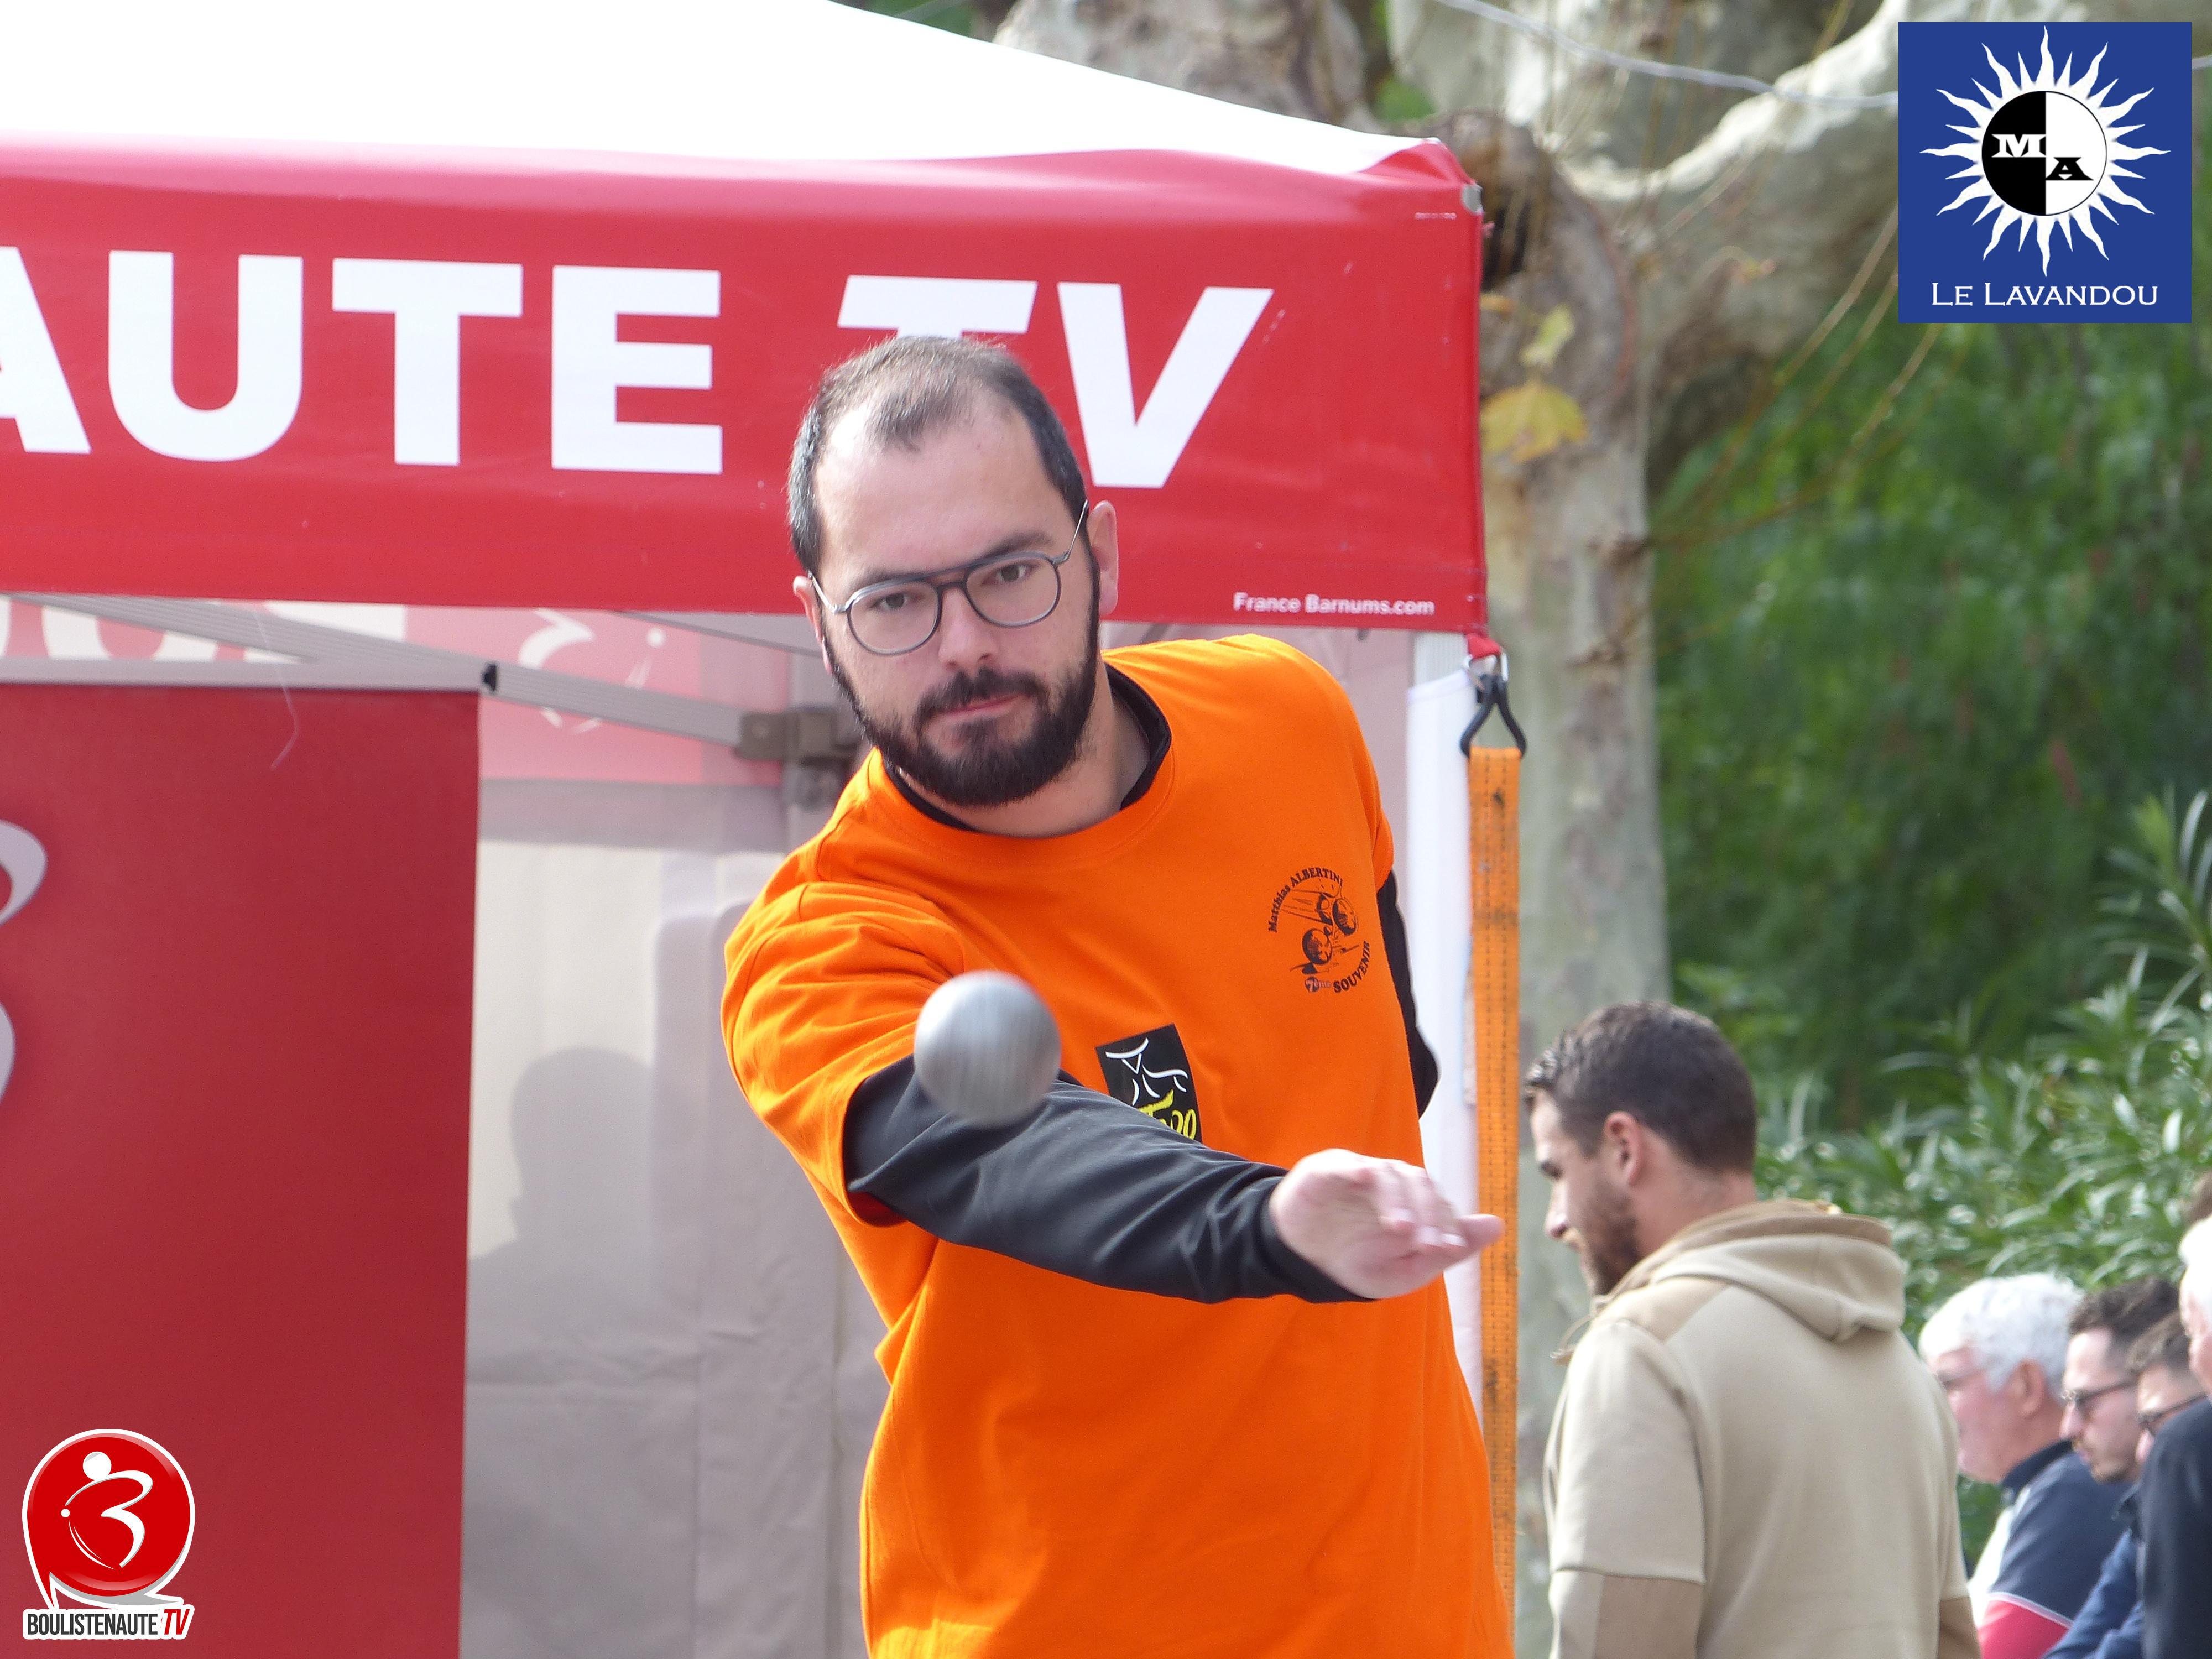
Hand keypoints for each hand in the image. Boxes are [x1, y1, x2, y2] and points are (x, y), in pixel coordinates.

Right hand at [1269, 1149, 1504, 1299]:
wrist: (1305, 1262)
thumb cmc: (1360, 1262)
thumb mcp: (1404, 1270)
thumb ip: (1446, 1249)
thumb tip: (1498, 1225)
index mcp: (1413, 1204)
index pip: (1439, 1204)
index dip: (1447, 1224)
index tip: (1450, 1249)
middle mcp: (1391, 1183)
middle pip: (1418, 1182)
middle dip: (1428, 1213)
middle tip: (1428, 1244)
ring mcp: (1359, 1173)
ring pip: (1388, 1172)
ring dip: (1398, 1200)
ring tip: (1401, 1229)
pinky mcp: (1327, 1170)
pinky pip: (1346, 1164)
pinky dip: (1358, 1169)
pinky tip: (1364, 1180)